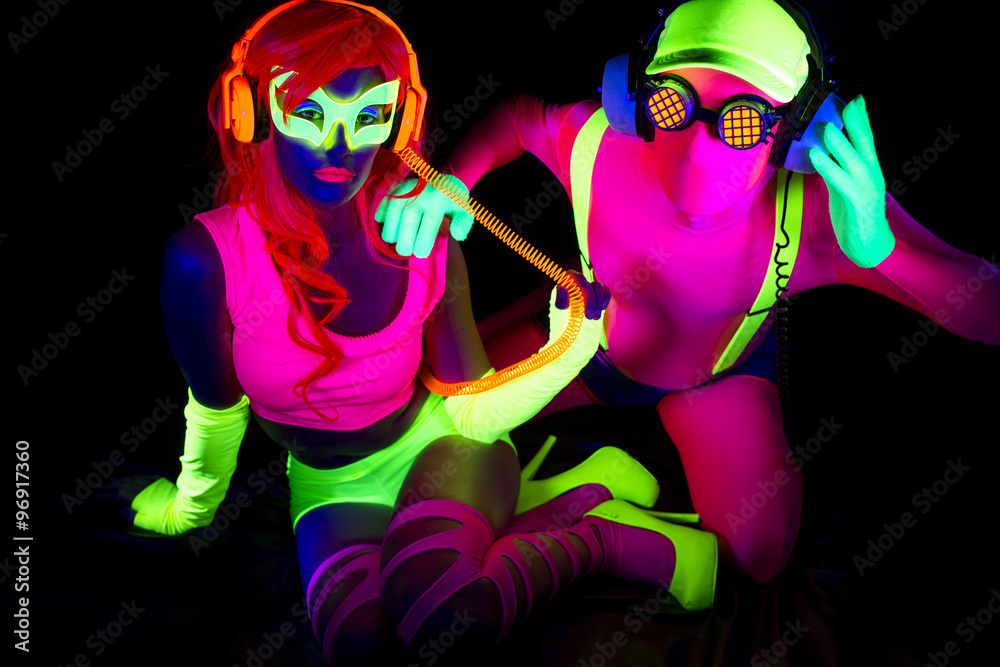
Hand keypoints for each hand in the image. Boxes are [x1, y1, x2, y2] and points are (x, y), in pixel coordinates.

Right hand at [98, 474, 164, 527]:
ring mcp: (153, 484)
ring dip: (122, 479)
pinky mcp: (161, 482)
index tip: (98, 495)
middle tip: (100, 486)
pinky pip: (145, 477)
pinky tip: (132, 476)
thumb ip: (133, 517)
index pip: (119, 494)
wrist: (186, 510)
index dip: (108, 495)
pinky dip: (136, 476)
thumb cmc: (166, 520)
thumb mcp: (148, 524)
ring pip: (133, 479)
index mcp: (138, 499)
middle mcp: (144, 488)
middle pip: (124, 484)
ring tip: (112, 480)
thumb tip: (123, 510)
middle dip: (111, 485)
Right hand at [376, 176, 475, 257]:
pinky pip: (386, 197)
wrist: (446, 179)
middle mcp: (423, 191)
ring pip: (395, 208)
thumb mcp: (465, 211)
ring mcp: (408, 187)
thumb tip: (456, 234)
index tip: (421, 253)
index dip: (424, 239)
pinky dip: (381, 209)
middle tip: (404, 251)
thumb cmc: (454, 200)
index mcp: (440, 197)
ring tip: (391, 240)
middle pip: (410, 216)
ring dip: (391, 226)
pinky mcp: (398, 186)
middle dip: (405, 237)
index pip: (430, 221)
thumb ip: (463, 223)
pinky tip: (379, 222)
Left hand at [556, 270, 610, 319]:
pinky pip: (605, 291)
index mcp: (564, 287)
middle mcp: (576, 286)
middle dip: (590, 299)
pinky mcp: (597, 296)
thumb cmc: (562, 324)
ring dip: (598, 301)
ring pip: (597, 286)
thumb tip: (561, 288)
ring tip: (594, 317)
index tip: (585, 286)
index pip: (572, 275)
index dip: (579, 278)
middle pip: (587, 283)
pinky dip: (605, 298)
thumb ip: (560, 301)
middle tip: (589, 316)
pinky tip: (602, 309)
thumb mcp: (559, 314)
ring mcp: (587, 290)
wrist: (570, 334)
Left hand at [809, 95, 894, 267]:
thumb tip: (823, 150)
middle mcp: (870, 173)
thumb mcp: (845, 184)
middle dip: (856, 122)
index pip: (867, 139)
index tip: (856, 100)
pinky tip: (816, 156)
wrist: (868, 242)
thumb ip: (837, 166)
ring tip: (825, 127)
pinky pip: (839, 180)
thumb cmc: (854, 211)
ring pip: (851, 159)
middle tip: (846, 104)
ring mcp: (864, 186)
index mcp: (869, 167)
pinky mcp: (854, 200)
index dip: (862, 119)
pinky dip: (827, 166)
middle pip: (863, 142)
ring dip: (838, 142)